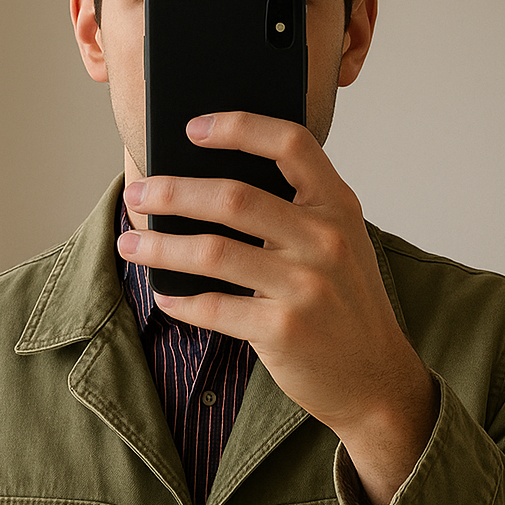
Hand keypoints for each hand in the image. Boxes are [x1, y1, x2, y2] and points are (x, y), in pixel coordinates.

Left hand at [118, 111, 438, 504]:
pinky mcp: (285, 331)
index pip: (290, 144)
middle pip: (234, 197)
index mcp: (338, 206)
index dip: (238, 127)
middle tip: (137, 194)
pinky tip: (164, 295)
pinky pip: (215, 307)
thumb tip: (205, 185)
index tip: (191, 128)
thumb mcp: (337, 244)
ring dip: (160, 246)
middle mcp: (326, 241)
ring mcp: (306, 287)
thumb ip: (294, 211)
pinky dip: (180, 300)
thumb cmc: (343, 303)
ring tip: (130, 244)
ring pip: (213, 252)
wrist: (375, 377)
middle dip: (173, 192)